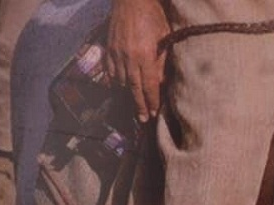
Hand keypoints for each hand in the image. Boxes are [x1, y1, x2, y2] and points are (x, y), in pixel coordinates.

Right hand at [106, 0, 169, 121]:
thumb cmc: (153, 16)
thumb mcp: (164, 38)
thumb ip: (162, 61)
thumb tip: (161, 82)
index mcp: (144, 55)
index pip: (149, 85)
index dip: (151, 100)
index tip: (153, 113)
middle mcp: (128, 57)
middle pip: (134, 87)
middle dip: (139, 104)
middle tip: (142, 119)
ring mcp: (116, 52)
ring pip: (121, 80)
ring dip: (127, 94)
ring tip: (133, 105)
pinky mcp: (109, 47)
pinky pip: (110, 69)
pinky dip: (114, 80)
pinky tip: (118, 87)